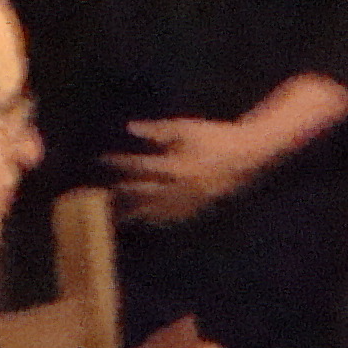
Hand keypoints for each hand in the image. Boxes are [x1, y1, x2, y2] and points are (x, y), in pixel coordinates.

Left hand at [109, 115, 267, 226]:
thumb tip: (130, 128)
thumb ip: (158, 130)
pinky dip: (156, 219)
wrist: (247, 155)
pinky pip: (172, 217)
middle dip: (120, 195)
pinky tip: (145, 220)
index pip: (139, 167)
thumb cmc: (215, 137)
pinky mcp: (198, 208)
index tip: (103, 160)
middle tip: (100, 195)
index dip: (120, 164)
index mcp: (175, 166)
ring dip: (134, 212)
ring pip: (155, 210)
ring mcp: (188, 201)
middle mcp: (179, 188)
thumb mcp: (186, 128)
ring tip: (114, 214)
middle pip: (142, 194)